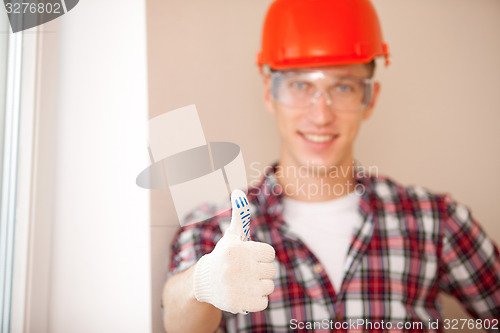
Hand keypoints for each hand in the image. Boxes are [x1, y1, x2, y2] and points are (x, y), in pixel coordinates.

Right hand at [193, 189, 275, 313]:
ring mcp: (238, 287)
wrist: (205, 282)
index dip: (261, 256)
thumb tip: (238, 191)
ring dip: (259, 287)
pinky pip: (263, 302)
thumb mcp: (232, 235)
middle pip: (271, 271)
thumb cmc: (224, 256)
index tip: (249, 258)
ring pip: (269, 287)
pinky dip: (255, 300)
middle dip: (261, 272)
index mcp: (238, 249)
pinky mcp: (239, 304)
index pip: (270, 254)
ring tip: (243, 283)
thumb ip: (240, 215)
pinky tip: (242, 294)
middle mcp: (237, 267)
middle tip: (245, 272)